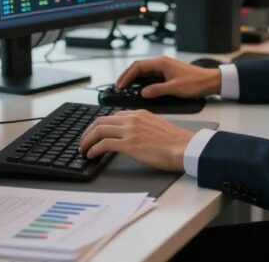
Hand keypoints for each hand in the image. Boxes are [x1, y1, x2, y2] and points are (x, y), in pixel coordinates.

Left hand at [78, 110, 193, 171]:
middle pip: (101, 121)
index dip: (100, 125)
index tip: (95, 134)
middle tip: (83, 141)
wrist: (185, 148)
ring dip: (87, 141)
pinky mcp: (129, 144)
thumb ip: (143, 127)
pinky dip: (94, 149)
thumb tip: (134, 137)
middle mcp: (132, 119)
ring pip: (99, 130)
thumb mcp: (157, 127)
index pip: (112, 116)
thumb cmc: (177, 142)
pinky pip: (104, 144)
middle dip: (88, 132)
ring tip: (83, 150)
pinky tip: (91, 155)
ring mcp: (130, 131)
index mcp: (139, 114)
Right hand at [116, 56, 220, 98]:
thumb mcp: (175, 88)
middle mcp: (162, 63)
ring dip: (133, 79)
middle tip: (118, 86)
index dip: (127, 76)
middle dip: (127, 76)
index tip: (120, 85)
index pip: (138, 67)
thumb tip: (143, 93)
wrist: (210, 81)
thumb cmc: (196, 82)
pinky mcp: (167, 73)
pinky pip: (150, 76)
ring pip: (144, 72)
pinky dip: (142, 81)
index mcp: (162, 63)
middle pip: (138, 67)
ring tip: (125, 88)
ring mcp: (164, 68)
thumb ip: (157, 90)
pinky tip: (139, 89)